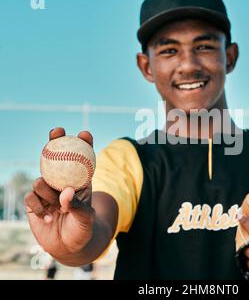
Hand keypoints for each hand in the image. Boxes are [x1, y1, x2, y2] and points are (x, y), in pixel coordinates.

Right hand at [24, 127, 94, 259]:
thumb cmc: (83, 229)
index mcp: (80, 182)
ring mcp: (46, 192)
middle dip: (55, 140)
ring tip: (56, 206)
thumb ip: (78, 205)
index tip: (84, 134)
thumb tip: (66, 191)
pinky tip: (46, 217)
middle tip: (56, 132)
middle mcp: (62, 182)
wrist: (69, 247)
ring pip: (40, 180)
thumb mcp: (86, 218)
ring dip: (47, 192)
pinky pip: (30, 197)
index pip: (82, 158)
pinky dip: (37, 206)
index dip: (83, 143)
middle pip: (56, 157)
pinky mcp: (33, 204)